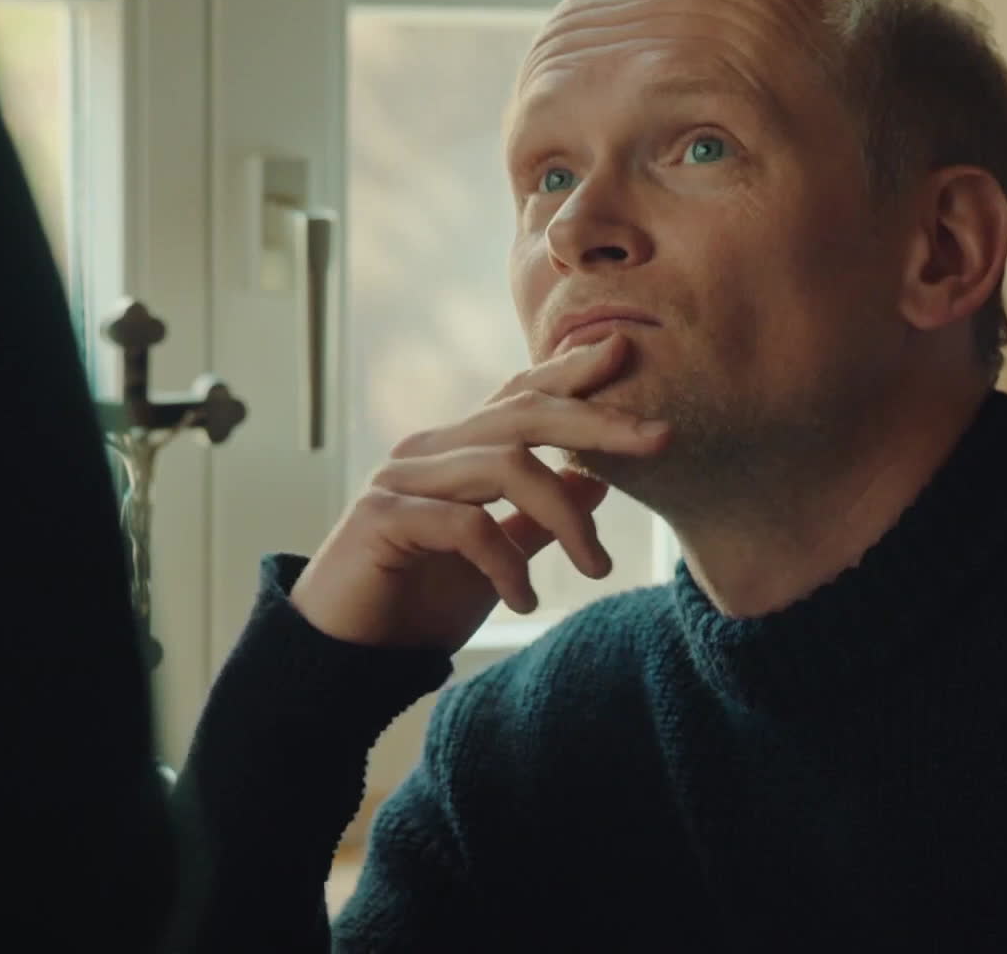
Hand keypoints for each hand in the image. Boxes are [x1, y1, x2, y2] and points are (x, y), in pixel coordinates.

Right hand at [287, 333, 670, 651]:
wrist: (346, 656)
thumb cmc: (419, 602)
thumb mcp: (496, 558)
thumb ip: (536, 519)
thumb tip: (598, 482)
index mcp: (456, 451)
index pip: (520, 396)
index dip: (571, 372)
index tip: (626, 351)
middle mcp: (428, 451)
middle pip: (522, 414)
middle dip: (597, 421)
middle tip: (660, 439)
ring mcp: (402, 480)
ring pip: (505, 464)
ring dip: (566, 515)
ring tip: (596, 569)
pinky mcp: (384, 519)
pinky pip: (466, 524)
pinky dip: (507, 561)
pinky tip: (523, 600)